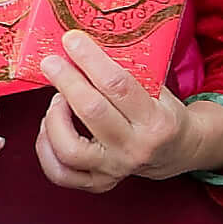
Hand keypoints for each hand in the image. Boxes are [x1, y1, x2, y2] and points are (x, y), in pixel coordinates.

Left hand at [33, 32, 215, 194]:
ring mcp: (114, 169)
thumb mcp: (158, 88)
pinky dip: (46, 149)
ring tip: (57, 100)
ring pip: (69, 150)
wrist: (176, 150)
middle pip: (92, 112)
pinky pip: (60, 173)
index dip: (91, 59)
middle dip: (67, 81)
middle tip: (51, 62)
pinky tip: (49, 128)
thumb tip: (83, 45)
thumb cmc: (162, 113)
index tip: (72, 40)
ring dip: (54, 118)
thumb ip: (126, 71)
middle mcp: (134, 149)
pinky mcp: (99, 182)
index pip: (118, 86)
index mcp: (156, 121)